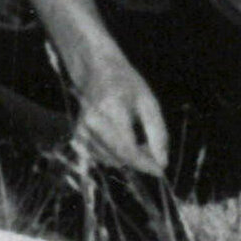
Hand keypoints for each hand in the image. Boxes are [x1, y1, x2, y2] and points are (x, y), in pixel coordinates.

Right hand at [67, 43, 171, 180]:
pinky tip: (123, 140)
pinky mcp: (78, 136)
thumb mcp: (149, 103)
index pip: (127, 148)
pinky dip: (116, 155)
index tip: (160, 170)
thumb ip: (157, 134)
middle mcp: (92, 121)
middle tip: (153, 151)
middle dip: (140, 161)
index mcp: (111, 108)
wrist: (96, 70)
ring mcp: (82, 130)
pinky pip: (101, 157)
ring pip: (111, 160)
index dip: (145, 164)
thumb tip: (162, 163)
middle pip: (119, 158)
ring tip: (138, 140)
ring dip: (128, 158)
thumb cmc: (126, 84)